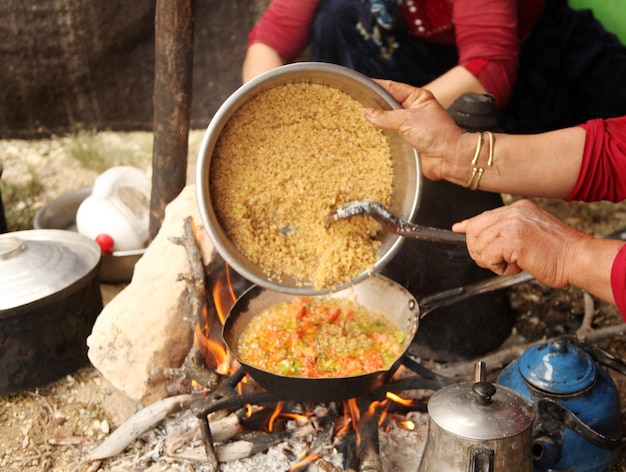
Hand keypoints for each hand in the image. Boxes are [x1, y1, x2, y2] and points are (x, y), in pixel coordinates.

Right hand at [364, 80, 467, 183]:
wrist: (449, 158)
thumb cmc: (437, 134)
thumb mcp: (408, 120)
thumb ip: (386, 116)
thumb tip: (368, 113)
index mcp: (418, 98)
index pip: (393, 87)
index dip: (377, 85)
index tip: (363, 84)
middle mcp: (413, 110)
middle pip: (389, 103)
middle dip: (374, 103)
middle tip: (356, 102)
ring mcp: (410, 125)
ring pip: (389, 119)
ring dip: (377, 120)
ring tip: (359, 118)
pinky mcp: (408, 140)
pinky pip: (391, 135)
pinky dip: (381, 134)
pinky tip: (369, 134)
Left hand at [451, 199, 589, 287]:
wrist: (579, 258)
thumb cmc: (558, 253)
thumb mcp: (529, 233)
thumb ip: (506, 231)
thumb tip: (480, 235)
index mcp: (518, 208)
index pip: (483, 216)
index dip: (468, 226)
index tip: (458, 228)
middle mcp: (513, 212)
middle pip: (474, 232)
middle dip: (481, 252)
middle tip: (501, 261)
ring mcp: (512, 224)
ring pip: (478, 246)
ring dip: (493, 262)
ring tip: (515, 262)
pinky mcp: (512, 239)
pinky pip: (487, 258)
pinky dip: (499, 268)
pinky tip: (518, 265)